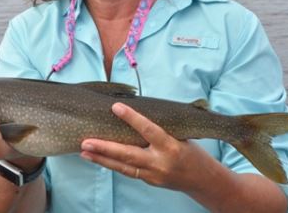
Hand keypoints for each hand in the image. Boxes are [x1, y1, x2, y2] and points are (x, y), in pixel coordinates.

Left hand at [80, 102, 214, 191]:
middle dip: (105, 148)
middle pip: (128, 154)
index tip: (115, 106)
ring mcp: (153, 175)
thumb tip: (135, 113)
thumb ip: (160, 128)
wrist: (203, 180)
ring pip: (123, 167)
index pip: (148, 129)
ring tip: (84, 151)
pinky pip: (128, 171)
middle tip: (86, 142)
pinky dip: (112, 164)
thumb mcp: (181, 135)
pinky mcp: (149, 182)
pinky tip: (98, 158)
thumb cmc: (192, 152)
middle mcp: (160, 162)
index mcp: (171, 146)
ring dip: (101, 159)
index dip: (132, 118)